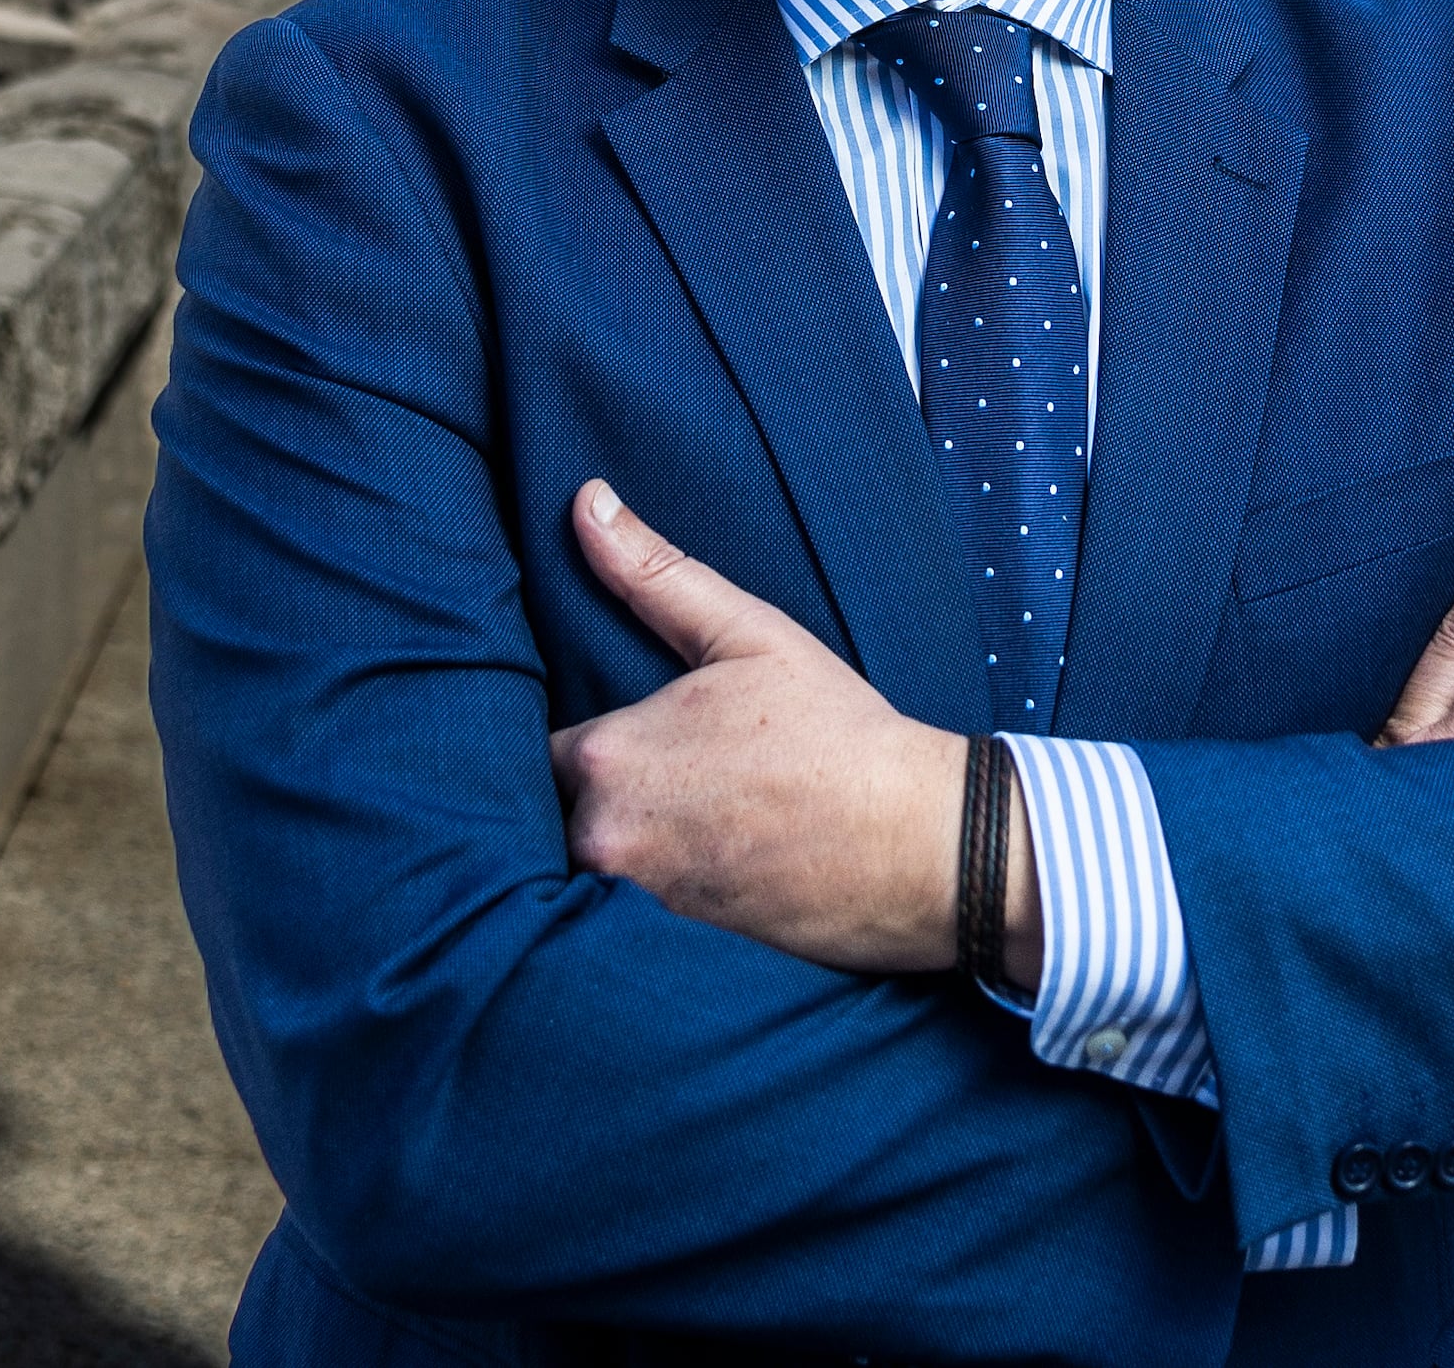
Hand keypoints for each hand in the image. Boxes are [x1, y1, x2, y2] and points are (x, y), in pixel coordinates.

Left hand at [548, 479, 1018, 977]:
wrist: (922, 849)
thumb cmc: (838, 734)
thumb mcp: (747, 635)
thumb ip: (654, 572)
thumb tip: (585, 501)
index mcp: (607, 754)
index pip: (530, 750)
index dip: (570, 742)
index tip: (618, 737)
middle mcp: (603, 836)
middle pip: (552, 816)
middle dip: (590, 798)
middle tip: (661, 784)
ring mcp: (635, 903)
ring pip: (586, 869)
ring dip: (617, 850)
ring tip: (685, 828)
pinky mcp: (671, 951)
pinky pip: (623, 923)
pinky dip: (644, 901)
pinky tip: (700, 873)